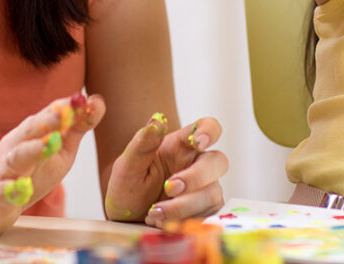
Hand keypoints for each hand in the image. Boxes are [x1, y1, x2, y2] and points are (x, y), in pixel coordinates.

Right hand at [0, 92, 104, 234]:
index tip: (82, 100)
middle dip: (48, 120)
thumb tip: (98, 101)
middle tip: (66, 113)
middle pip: (30, 130)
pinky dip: (11, 190)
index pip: (48, 114)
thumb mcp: (59, 149)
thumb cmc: (28, 171)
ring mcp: (4, 170)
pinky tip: (23, 190)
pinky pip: (2, 192)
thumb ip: (77, 126)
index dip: (64, 107)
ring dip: (33, 149)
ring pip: (17, 157)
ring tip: (51, 143)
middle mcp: (16, 145)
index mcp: (31, 132)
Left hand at [104, 113, 227, 227]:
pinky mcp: (206, 212)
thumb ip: (142, 144)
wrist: (126, 219)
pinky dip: (186, 221)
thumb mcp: (127, 166)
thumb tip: (157, 121)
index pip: (207, 128)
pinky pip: (209, 216)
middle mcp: (197, 164)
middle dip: (196, 177)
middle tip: (169, 188)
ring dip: (184, 206)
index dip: (209, 132)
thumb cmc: (128, 186)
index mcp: (181, 145)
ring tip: (153, 212)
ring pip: (212, 193)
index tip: (199, 143)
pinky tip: (163, 223)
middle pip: (218, 161)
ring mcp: (204, 189)